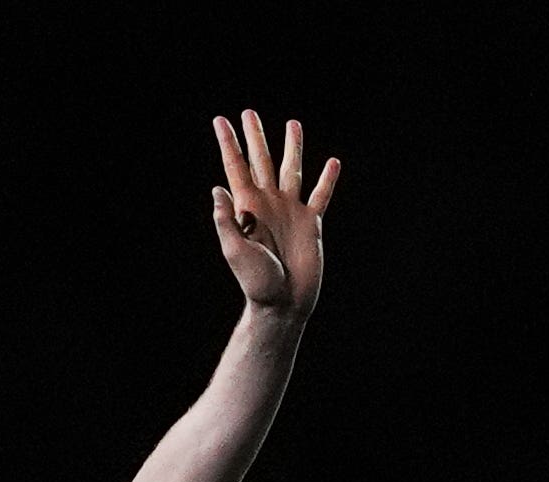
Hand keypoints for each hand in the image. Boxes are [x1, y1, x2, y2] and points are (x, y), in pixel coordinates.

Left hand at [210, 110, 339, 318]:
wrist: (283, 302)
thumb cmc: (256, 281)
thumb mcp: (235, 250)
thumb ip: (226, 220)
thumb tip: (217, 188)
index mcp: (247, 207)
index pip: (236, 166)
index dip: (229, 143)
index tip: (220, 120)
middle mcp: (268, 203)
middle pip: (261, 160)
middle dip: (256, 136)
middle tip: (249, 112)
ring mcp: (290, 211)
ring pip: (292, 169)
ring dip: (292, 147)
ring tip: (293, 124)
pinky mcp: (310, 222)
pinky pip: (320, 195)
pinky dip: (327, 179)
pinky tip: (332, 162)